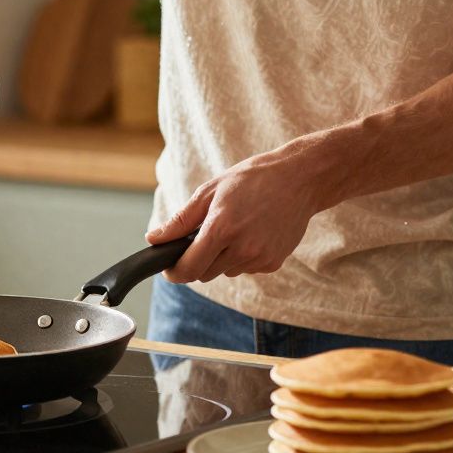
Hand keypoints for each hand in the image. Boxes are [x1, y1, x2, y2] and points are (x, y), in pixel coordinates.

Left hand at [146, 145, 336, 282]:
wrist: (299, 179)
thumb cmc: (251, 180)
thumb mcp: (209, 191)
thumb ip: (180, 221)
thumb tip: (154, 239)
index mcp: (222, 228)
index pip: (188, 268)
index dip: (174, 272)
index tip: (169, 268)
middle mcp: (242, 248)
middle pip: (204, 273)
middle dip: (197, 260)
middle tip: (203, 236)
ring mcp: (260, 258)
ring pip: (225, 271)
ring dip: (220, 258)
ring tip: (233, 228)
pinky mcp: (273, 263)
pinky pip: (245, 268)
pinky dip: (241, 257)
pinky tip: (251, 233)